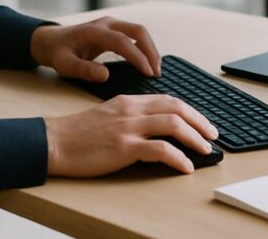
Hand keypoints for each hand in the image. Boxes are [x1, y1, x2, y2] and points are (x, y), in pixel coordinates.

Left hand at [30, 16, 161, 81]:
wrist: (52, 40)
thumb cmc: (59, 54)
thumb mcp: (65, 65)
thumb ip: (84, 70)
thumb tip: (105, 75)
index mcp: (94, 32)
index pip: (123, 42)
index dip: (138, 57)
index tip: (148, 73)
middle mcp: (106, 23)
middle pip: (137, 30)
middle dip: (151, 51)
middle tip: (156, 72)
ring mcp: (111, 23)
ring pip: (139, 31)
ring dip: (150, 49)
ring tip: (155, 70)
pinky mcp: (115, 28)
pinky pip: (135, 34)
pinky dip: (145, 47)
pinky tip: (147, 62)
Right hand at [44, 94, 219, 175]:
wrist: (54, 141)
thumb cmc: (78, 133)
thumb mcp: (107, 114)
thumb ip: (131, 116)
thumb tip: (155, 128)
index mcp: (129, 100)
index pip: (168, 99)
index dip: (190, 111)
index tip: (202, 123)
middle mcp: (132, 110)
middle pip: (177, 108)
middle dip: (200, 121)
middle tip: (213, 135)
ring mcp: (128, 127)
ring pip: (173, 125)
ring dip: (195, 138)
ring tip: (206, 150)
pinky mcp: (124, 147)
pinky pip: (160, 150)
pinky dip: (178, 158)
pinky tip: (185, 167)